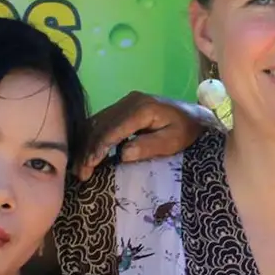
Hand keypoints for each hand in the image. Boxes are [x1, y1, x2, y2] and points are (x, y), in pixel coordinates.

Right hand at [77, 91, 222, 180]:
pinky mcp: (123, 107)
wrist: (194, 116)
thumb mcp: (173, 141)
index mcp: (142, 108)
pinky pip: (102, 121)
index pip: (114, 128)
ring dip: (86, 144)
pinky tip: (86, 153)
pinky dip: (91, 137)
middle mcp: (129, 101)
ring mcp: (124, 102)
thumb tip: (123, 153)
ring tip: (79, 167)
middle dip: (88, 149)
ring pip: (97, 123)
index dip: (100, 147)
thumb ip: (150, 145)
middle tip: (81, 173)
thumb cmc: (186, 131)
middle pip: (101, 125)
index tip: (90, 164)